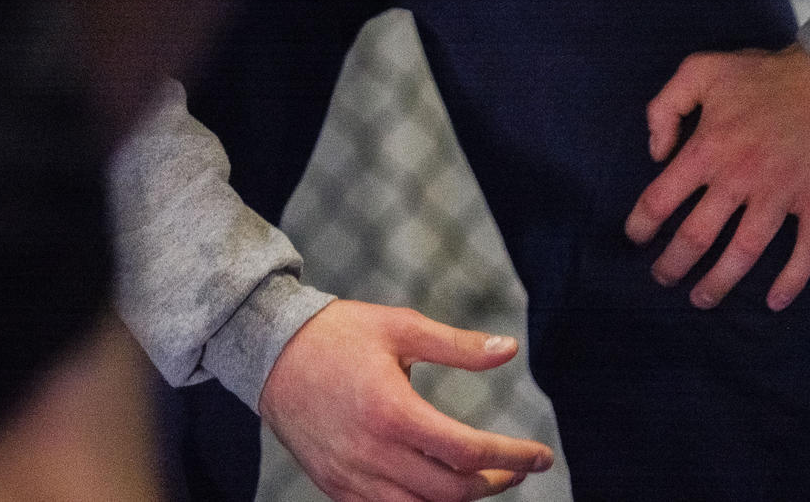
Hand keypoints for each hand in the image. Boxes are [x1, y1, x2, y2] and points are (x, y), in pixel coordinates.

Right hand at [257, 300, 553, 501]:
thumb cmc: (336, 334)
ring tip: (482, 480)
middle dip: (494, 484)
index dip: (512, 458)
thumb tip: (509, 349)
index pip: (467, 452)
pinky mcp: (335, 487)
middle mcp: (372, 453)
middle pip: (450, 493)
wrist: (268, 351)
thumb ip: (457, 345)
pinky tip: (436, 491)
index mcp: (391, 411)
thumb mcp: (399, 327)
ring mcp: (351, 477)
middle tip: (515, 468)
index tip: (541, 456)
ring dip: (459, 501)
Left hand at [624, 43, 809, 311]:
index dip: (642, 224)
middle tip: (663, 278)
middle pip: (697, 236)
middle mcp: (740, 178)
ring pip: (744, 252)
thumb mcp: (701, 69)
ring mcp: (781, 194)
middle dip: (674, 264)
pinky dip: (790, 281)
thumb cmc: (764, 73)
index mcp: (708, 149)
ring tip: (701, 300)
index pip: (662, 198)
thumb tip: (656, 152)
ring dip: (720, 282)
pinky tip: (773, 302)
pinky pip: (805, 252)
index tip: (634, 238)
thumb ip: (665, 106)